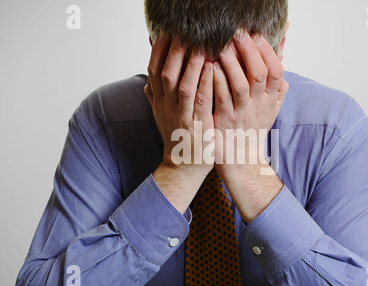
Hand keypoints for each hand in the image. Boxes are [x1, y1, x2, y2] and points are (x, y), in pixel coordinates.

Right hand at [144, 37, 214, 212]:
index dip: (159, 49)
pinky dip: (204, 84)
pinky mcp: (197, 126)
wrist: (183, 165)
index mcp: (159, 100)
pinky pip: (199, 102)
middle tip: (184, 32)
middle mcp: (166, 106)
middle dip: (174, 51)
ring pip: (182, 85)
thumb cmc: (177, 134)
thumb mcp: (163, 111)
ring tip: (200, 44)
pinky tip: (211, 68)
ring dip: (190, 64)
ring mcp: (181, 117)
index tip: (167, 32)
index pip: (153, 69)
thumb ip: (157, 90)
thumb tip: (150, 69)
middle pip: (165, 73)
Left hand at [211, 30, 288, 222]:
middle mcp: (259, 106)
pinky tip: (208, 65)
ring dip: (231, 62)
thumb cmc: (254, 127)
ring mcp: (241, 114)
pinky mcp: (223, 121)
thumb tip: (283, 45)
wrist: (241, 160)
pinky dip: (215, 80)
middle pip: (260, 74)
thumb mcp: (271, 104)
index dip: (268, 52)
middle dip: (250, 50)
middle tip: (237, 32)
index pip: (277, 71)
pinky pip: (220, 98)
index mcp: (271, 99)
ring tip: (220, 44)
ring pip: (240, 85)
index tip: (257, 35)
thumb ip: (276, 77)